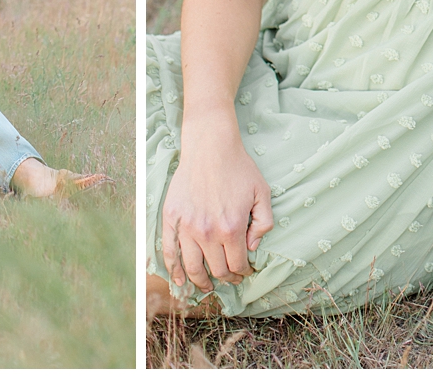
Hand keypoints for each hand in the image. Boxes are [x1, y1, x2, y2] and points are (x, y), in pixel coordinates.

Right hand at [159, 130, 273, 293]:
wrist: (210, 146)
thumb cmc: (238, 167)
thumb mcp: (262, 193)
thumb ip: (263, 224)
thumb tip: (251, 247)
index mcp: (232, 229)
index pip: (238, 265)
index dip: (244, 272)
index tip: (245, 271)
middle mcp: (208, 232)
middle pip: (217, 270)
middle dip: (227, 277)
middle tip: (231, 276)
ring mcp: (187, 226)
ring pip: (193, 267)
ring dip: (201, 281)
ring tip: (208, 285)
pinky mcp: (171, 217)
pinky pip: (169, 250)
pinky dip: (173, 269)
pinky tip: (179, 280)